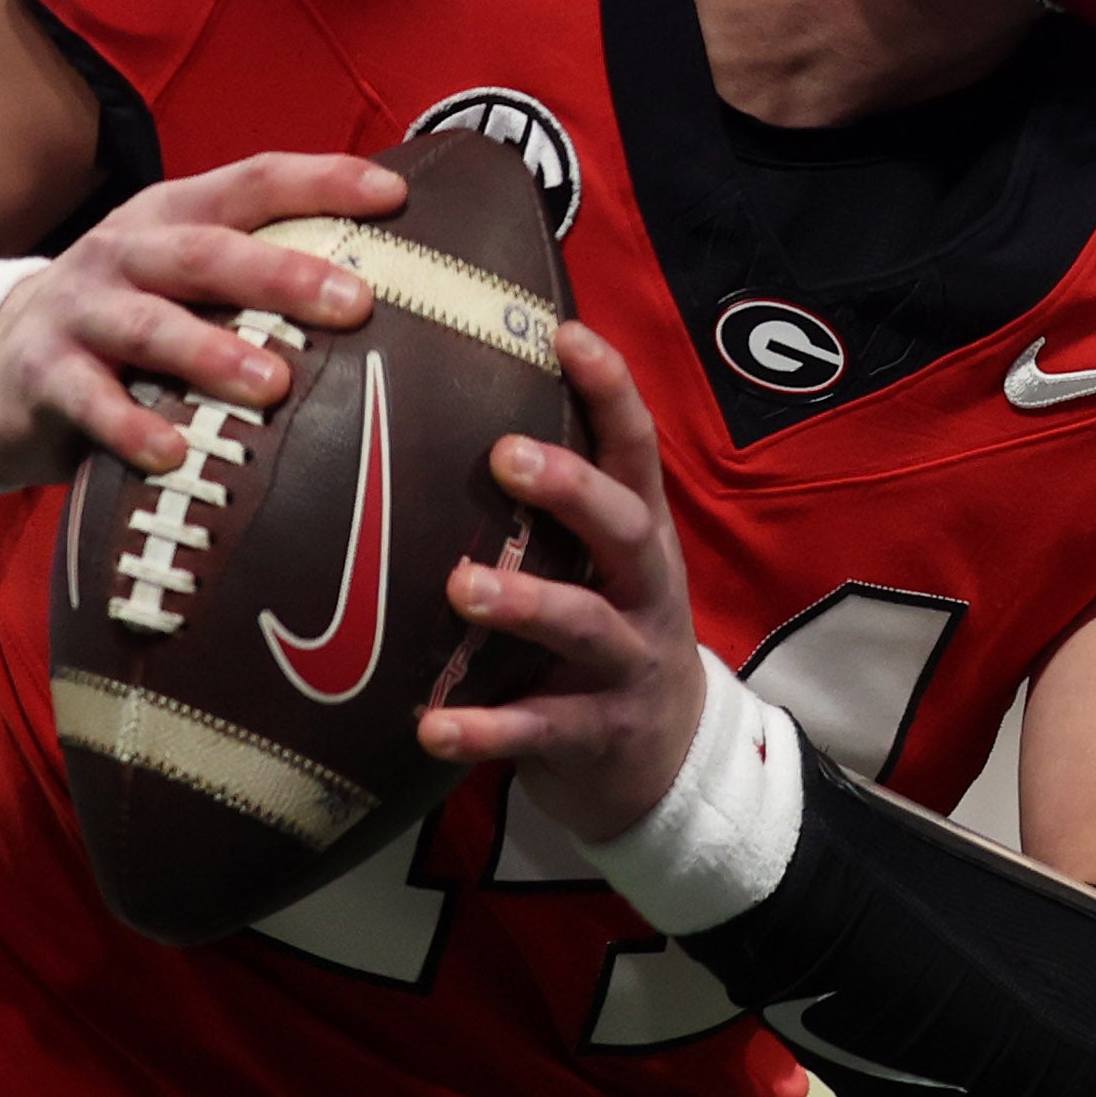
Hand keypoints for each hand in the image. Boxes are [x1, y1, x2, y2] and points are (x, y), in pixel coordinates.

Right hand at [0, 154, 406, 485]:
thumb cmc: (127, 318)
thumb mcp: (181, 277)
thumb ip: (255, 275)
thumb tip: (386, 290)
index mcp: (172, 215)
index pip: (253, 183)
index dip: (321, 183)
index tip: (394, 198)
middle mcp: (127, 252)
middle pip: (206, 252)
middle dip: (282, 275)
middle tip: (354, 304)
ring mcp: (81, 311)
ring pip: (150, 325)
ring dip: (213, 353)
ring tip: (273, 386)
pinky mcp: (46, 377)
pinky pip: (91, 403)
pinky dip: (132, 427)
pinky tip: (174, 454)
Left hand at [417, 319, 705, 842]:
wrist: (664, 762)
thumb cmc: (604, 630)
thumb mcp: (597, 564)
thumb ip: (551, 505)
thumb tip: (447, 401)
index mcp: (641, 537)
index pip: (635, 449)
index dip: (610, 391)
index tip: (567, 334)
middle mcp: (645, 591)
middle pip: (626, 527)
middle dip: (572, 489)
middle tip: (505, 456)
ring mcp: (627, 664)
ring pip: (584, 625)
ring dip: (526, 602)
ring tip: (462, 587)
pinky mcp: (597, 735)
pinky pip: (540, 730)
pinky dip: (487, 731)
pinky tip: (431, 727)